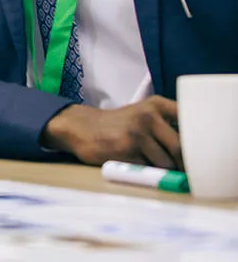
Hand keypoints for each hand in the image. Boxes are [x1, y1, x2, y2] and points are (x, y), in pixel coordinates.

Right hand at [41, 96, 181, 168]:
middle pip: (181, 147)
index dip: (196, 140)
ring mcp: (136, 133)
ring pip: (166, 163)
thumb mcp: (144, 115)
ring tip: (150, 164)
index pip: (188, 119)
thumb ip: (167, 127)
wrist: (82, 127)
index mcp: (156, 104)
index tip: (194, 151)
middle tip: (179, 170)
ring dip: (163, 171)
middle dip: (183, 164)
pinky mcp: (126, 151)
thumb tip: (195, 154)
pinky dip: (146, 173)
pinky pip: (148, 170)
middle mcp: (148, 116)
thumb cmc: (119, 125)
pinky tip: (135, 164)